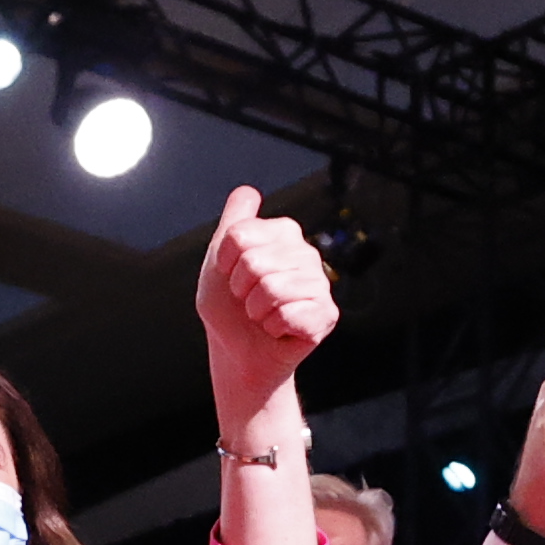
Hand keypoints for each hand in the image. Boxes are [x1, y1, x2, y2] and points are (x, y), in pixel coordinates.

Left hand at [197, 186, 336, 419]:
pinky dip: (273, 328)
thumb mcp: (218, 261)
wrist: (239, 354)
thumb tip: (247, 190)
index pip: (241, 235)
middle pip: (255, 262)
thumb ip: (232, 224)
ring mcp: (320, 283)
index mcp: (283, 234)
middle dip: (241, 290)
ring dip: (257, 311)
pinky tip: (279, 329)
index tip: (233, 277)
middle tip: (249, 301)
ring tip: (263, 315)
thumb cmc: (230, 309)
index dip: (226, 263)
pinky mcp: (326, 314)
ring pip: (272, 289)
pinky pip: (289, 314)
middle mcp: (306, 253)